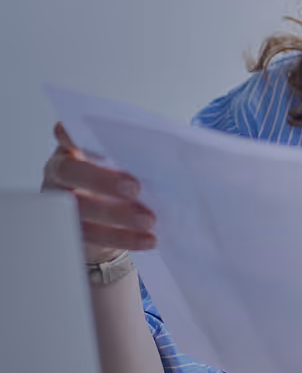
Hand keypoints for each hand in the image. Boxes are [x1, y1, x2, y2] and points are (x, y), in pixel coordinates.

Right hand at [41, 122, 156, 264]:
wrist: (110, 221)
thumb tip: (169, 156)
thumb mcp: (124, 162)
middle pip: (70, 173)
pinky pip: (94, 238)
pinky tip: (148, 239)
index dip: (71, 134)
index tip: (87, 134)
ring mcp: (61, 203)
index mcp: (72, 147)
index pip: (67, 134)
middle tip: (134, 188)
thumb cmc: (119, 179)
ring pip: (81, 209)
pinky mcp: (72, 232)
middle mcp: (60, 173)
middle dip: (101, 180)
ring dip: (118, 216)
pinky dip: (124, 239)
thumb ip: (134, 155)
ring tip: (148, 220)